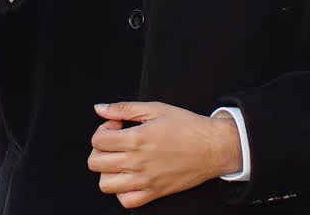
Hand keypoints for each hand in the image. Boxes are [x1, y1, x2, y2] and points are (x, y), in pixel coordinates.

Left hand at [88, 101, 241, 208]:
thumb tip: (100, 108)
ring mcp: (145, 180)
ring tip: (119, 160)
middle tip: (116, 142)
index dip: (103, 129)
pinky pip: (126, 200)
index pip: (98, 140)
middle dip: (100, 149)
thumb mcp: (156, 109)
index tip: (116, 127)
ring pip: (105, 184)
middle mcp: (138, 162)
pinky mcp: (154, 192)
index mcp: (137, 139)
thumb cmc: (188, 127)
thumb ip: (124, 108)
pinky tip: (129, 177)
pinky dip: (122, 191)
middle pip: (95, 162)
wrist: (213, 147)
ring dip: (107, 171)